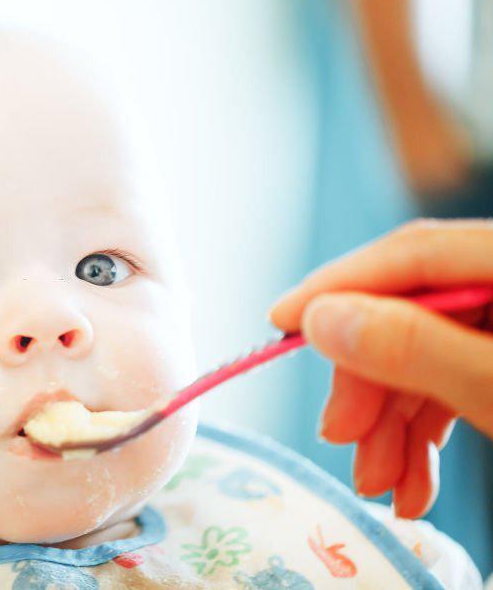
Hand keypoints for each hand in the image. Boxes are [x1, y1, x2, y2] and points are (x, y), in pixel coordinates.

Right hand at [269, 219, 492, 517]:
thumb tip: (320, 320)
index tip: (279, 323)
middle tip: (339, 437)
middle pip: (412, 311)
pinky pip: (457, 378)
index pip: (410, 254)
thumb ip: (416, 347)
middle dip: (369, 385)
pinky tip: (411, 479)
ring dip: (392, 423)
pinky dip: (426, 428)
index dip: (338, 286)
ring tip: (379, 483)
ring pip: (429, 355)